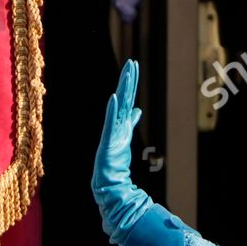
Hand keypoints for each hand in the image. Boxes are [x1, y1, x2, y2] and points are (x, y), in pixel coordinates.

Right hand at [91, 59, 152, 243]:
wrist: (109, 183)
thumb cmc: (116, 162)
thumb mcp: (126, 137)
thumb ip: (130, 122)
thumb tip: (138, 110)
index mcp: (121, 122)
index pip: (127, 98)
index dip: (130, 83)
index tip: (134, 66)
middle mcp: (115, 124)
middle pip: (124, 98)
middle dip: (128, 80)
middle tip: (133, 62)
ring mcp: (111, 132)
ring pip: (119, 107)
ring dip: (123, 90)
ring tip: (126, 74)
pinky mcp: (108, 142)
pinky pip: (111, 124)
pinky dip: (113, 111)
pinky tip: (114, 99)